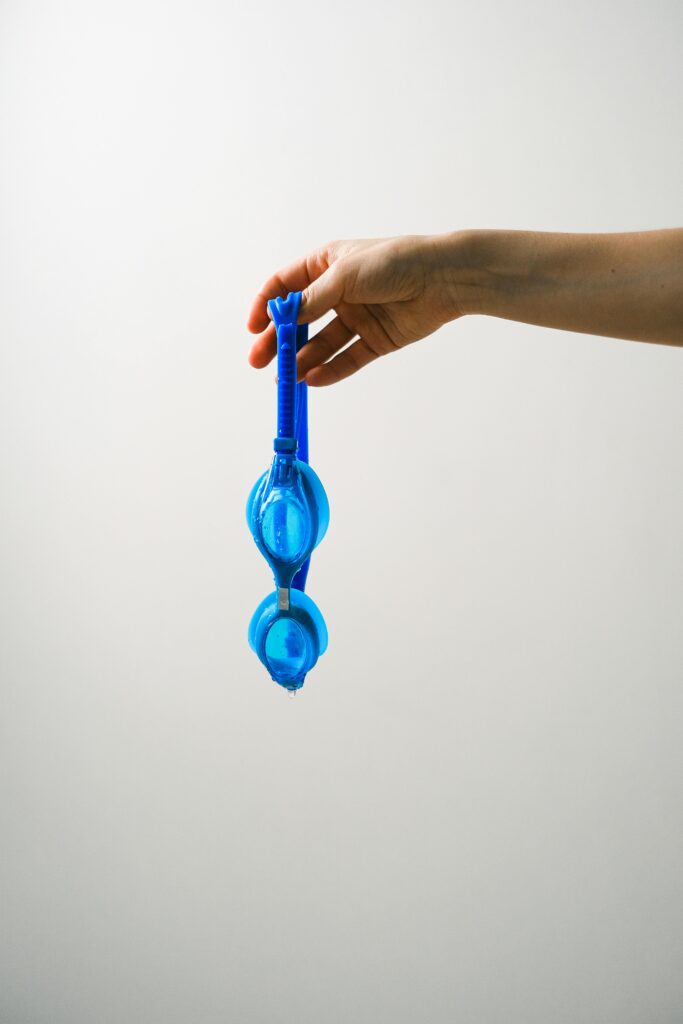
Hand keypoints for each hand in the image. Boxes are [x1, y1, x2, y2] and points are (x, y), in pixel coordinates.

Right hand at [246, 234, 470, 385]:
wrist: (442, 279)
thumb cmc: (394, 262)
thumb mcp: (345, 275)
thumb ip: (313, 299)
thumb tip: (283, 317)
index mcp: (326, 265)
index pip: (285, 287)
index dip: (265, 306)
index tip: (252, 328)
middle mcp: (338, 293)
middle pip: (299, 321)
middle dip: (278, 341)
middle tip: (259, 361)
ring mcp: (356, 318)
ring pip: (321, 344)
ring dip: (301, 360)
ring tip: (285, 378)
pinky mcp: (375, 340)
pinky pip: (346, 359)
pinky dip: (329, 370)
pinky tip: (312, 379)